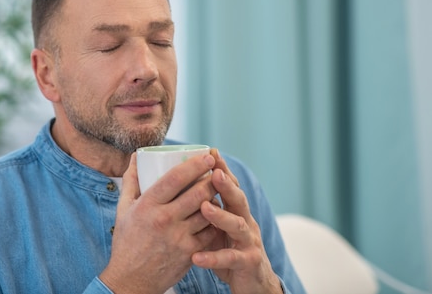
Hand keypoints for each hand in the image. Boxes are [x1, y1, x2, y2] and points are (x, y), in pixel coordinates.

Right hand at [99, 152, 217, 293]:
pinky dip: (215, 221)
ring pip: (208, 211)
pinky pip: (210, 231)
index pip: (176, 178)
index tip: (207, 156)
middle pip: (198, 192)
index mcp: (148, 205)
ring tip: (217, 191)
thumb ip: (131, 181)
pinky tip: (215, 214)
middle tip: (217, 171)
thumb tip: (136, 157)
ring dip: (215, 199)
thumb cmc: (127, 241)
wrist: (131, 280)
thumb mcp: (124, 209)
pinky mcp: (190, 252)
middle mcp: (164, 219)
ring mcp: (179, 237)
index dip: (195, 164)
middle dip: (212, 178)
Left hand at [191, 149, 282, 293]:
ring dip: (221, 216)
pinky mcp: (248, 263)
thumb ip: (204, 210)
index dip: (223, 169)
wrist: (253, 285)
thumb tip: (177, 188)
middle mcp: (246, 222)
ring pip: (238, 226)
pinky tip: (197, 256)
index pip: (230, 186)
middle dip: (227, 185)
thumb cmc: (228, 251)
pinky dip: (214, 257)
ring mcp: (249, 242)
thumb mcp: (217, 228)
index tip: (211, 151)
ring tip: (204, 208)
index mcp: (236, 212)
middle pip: (238, 199)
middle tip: (214, 172)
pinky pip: (231, 259)